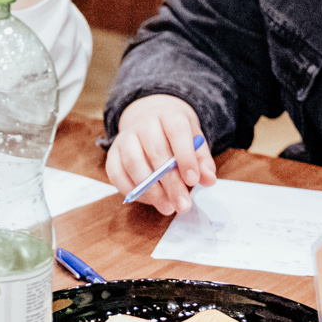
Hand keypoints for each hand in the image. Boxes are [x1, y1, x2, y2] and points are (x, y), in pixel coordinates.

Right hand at [106, 95, 216, 214]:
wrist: (150, 117)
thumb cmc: (176, 134)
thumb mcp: (194, 140)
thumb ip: (202, 160)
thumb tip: (208, 179)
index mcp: (169, 115)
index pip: (177, 131)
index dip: (185, 157)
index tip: (193, 180)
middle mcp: (144, 123)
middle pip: (156, 151)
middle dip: (171, 183)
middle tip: (183, 205)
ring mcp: (125, 136)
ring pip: (133, 162)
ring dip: (151, 190)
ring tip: (168, 207)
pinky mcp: (113, 152)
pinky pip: (116, 172)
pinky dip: (131, 190)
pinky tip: (149, 200)